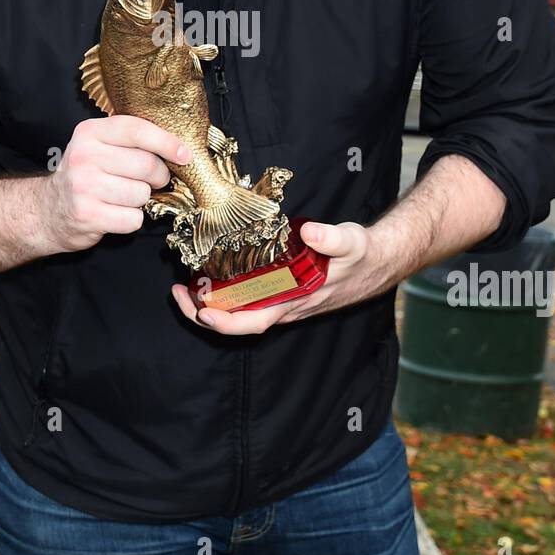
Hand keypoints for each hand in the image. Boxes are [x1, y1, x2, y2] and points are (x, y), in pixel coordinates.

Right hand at [43, 115, 186, 252]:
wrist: (48, 209)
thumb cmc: (85, 175)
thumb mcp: (98, 146)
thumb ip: (130, 141)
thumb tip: (178, 149)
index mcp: (90, 132)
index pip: (136, 130)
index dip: (166, 142)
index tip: (184, 155)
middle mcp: (84, 156)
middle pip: (146, 165)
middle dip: (158, 177)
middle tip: (151, 181)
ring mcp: (84, 186)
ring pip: (142, 194)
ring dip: (141, 200)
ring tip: (123, 197)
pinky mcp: (88, 215)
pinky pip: (133, 219)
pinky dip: (131, 220)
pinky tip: (115, 213)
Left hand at [170, 220, 389, 334]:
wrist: (376, 262)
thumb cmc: (361, 254)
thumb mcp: (350, 242)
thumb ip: (331, 238)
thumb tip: (311, 232)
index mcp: (295, 302)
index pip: (253, 322)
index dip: (225, 322)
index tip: (202, 310)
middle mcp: (284, 307)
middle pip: (237, 322)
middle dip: (203, 313)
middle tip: (178, 293)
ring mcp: (281, 301)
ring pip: (239, 313)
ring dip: (209, 304)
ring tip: (184, 287)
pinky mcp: (280, 291)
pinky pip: (246, 300)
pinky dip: (224, 294)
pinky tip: (210, 278)